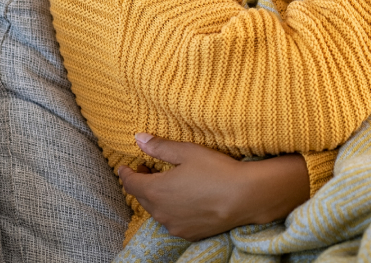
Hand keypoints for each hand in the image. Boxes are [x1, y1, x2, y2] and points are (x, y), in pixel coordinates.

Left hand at [118, 133, 309, 240]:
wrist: (245, 197)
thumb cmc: (216, 170)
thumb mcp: (187, 152)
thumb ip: (160, 147)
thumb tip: (139, 138)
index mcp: (155, 190)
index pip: (130, 183)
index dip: (126, 173)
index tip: (126, 166)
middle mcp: (160, 212)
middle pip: (141, 197)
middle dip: (141, 183)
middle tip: (147, 169)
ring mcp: (174, 225)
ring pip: (157, 210)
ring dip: (156, 197)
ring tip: (166, 184)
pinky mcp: (188, 233)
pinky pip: (172, 220)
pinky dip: (171, 209)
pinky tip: (183, 200)